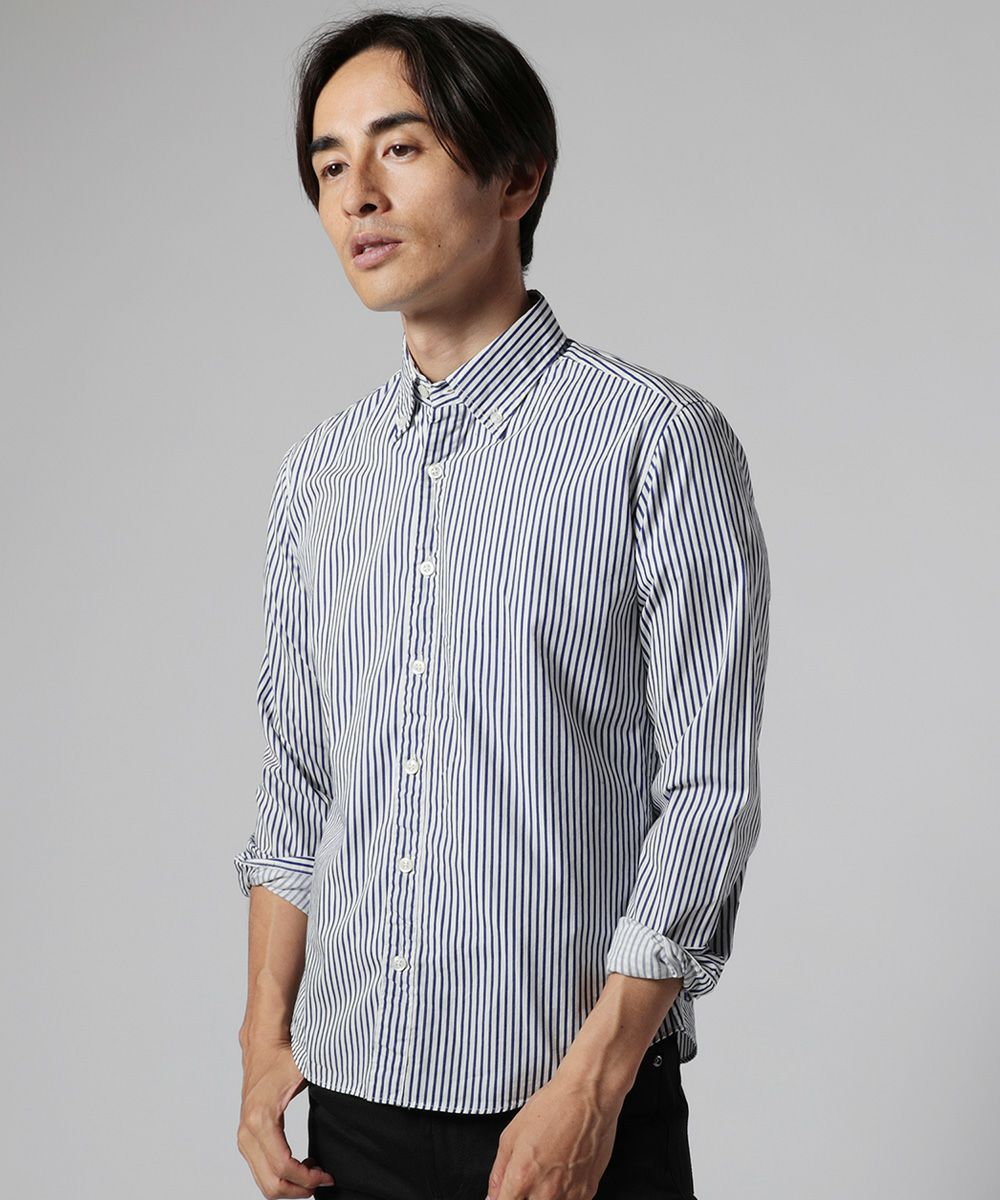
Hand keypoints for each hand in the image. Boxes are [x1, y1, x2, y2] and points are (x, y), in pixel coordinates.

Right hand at [237, 1037, 334, 1197]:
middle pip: (270, 1183)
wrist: (262, 1047)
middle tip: (323, 1180)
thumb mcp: (306, 1070)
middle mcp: (248, 1132)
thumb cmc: (283, 1058)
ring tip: (314, 1172)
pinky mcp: (246, 1139)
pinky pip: (261, 1172)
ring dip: (290, 1186)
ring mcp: (244, 1137)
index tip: (328, 1175)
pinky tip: (301, 1164)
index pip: (283, 1166)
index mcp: (262, 1119)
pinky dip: (280, 1177)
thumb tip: (353, 1091)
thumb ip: (327, 1083)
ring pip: (264, 1183)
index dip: (308, 1178)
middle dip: (299, 1189)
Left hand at [486, 1069, 624, 1199]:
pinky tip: (562, 1177)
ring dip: (543, 1198)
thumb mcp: (511, 1134)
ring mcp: (568, 1195)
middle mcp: (545, 1192)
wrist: (588, 1096)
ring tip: (546, 1176)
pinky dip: (562, 1197)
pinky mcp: (588, 1193)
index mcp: (521, 1177)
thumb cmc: (552, 1107)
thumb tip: (492, 1197)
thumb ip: (498, 1173)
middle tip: (527, 1180)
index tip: (506, 1194)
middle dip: (523, 1197)